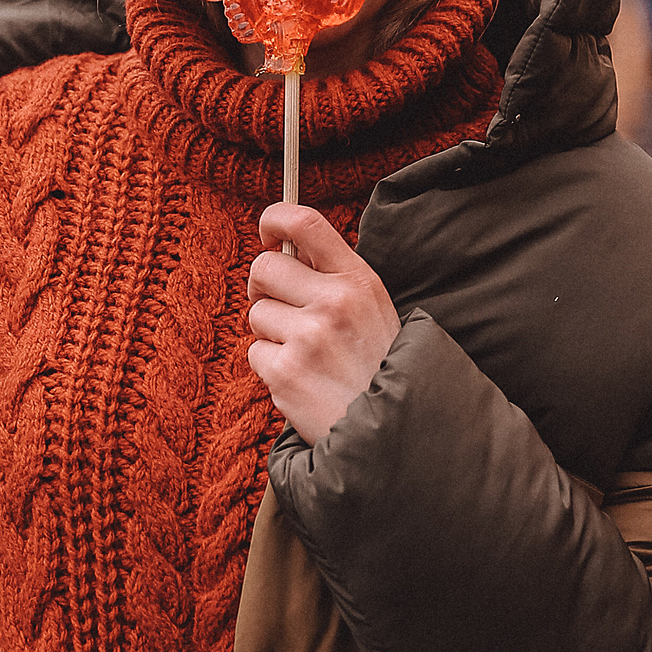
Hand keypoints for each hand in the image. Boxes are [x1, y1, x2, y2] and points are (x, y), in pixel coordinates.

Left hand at [246, 205, 400, 447]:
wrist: (396, 432)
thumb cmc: (380, 367)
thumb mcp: (373, 308)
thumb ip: (334, 277)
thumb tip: (285, 247)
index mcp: (358, 279)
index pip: (304, 221)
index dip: (274, 218)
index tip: (267, 233)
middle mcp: (333, 302)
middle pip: (263, 267)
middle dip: (263, 287)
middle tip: (282, 308)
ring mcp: (307, 337)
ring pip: (256, 313)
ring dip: (271, 333)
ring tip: (306, 355)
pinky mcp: (286, 372)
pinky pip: (255, 353)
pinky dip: (271, 367)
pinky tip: (303, 379)